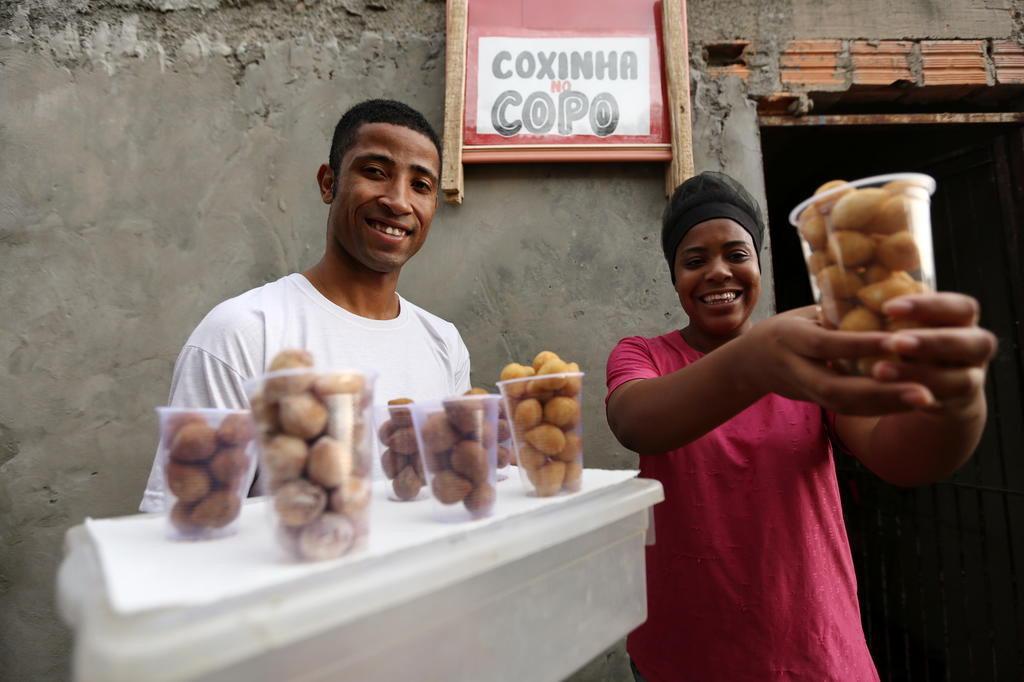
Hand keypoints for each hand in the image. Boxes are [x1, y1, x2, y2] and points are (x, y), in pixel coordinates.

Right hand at [742, 306, 933, 415]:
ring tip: (926, 399)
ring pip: (844, 405)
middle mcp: (794, 367)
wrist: (750, 362)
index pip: (826, 344)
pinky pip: (849, 410)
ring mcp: (803, 389)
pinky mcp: (815, 402)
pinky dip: (880, 408)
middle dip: (882, 392)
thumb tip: (890, 303)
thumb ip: (838, 315)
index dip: (860, 345)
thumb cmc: (788, 328)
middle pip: (836, 388)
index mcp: (789, 337)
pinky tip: (908, 402)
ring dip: (886, 405)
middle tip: (924, 392)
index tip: (896, 341)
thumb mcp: (805, 315)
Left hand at [872, 293, 996, 413]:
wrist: (924, 386)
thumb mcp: (902, 320)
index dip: (930, 306)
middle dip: (933, 342)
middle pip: (975, 342)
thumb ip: (891, 306)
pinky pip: (945, 405)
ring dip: (920, 375)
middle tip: (895, 342)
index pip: (962, 307)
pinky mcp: (956, 407)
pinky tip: (892, 395)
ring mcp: (970, 380)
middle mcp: (974, 349)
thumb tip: (859, 278)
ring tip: (879, 370)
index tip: (889, 308)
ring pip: (961, 380)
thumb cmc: (905, 339)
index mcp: (963, 320)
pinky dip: (917, 399)